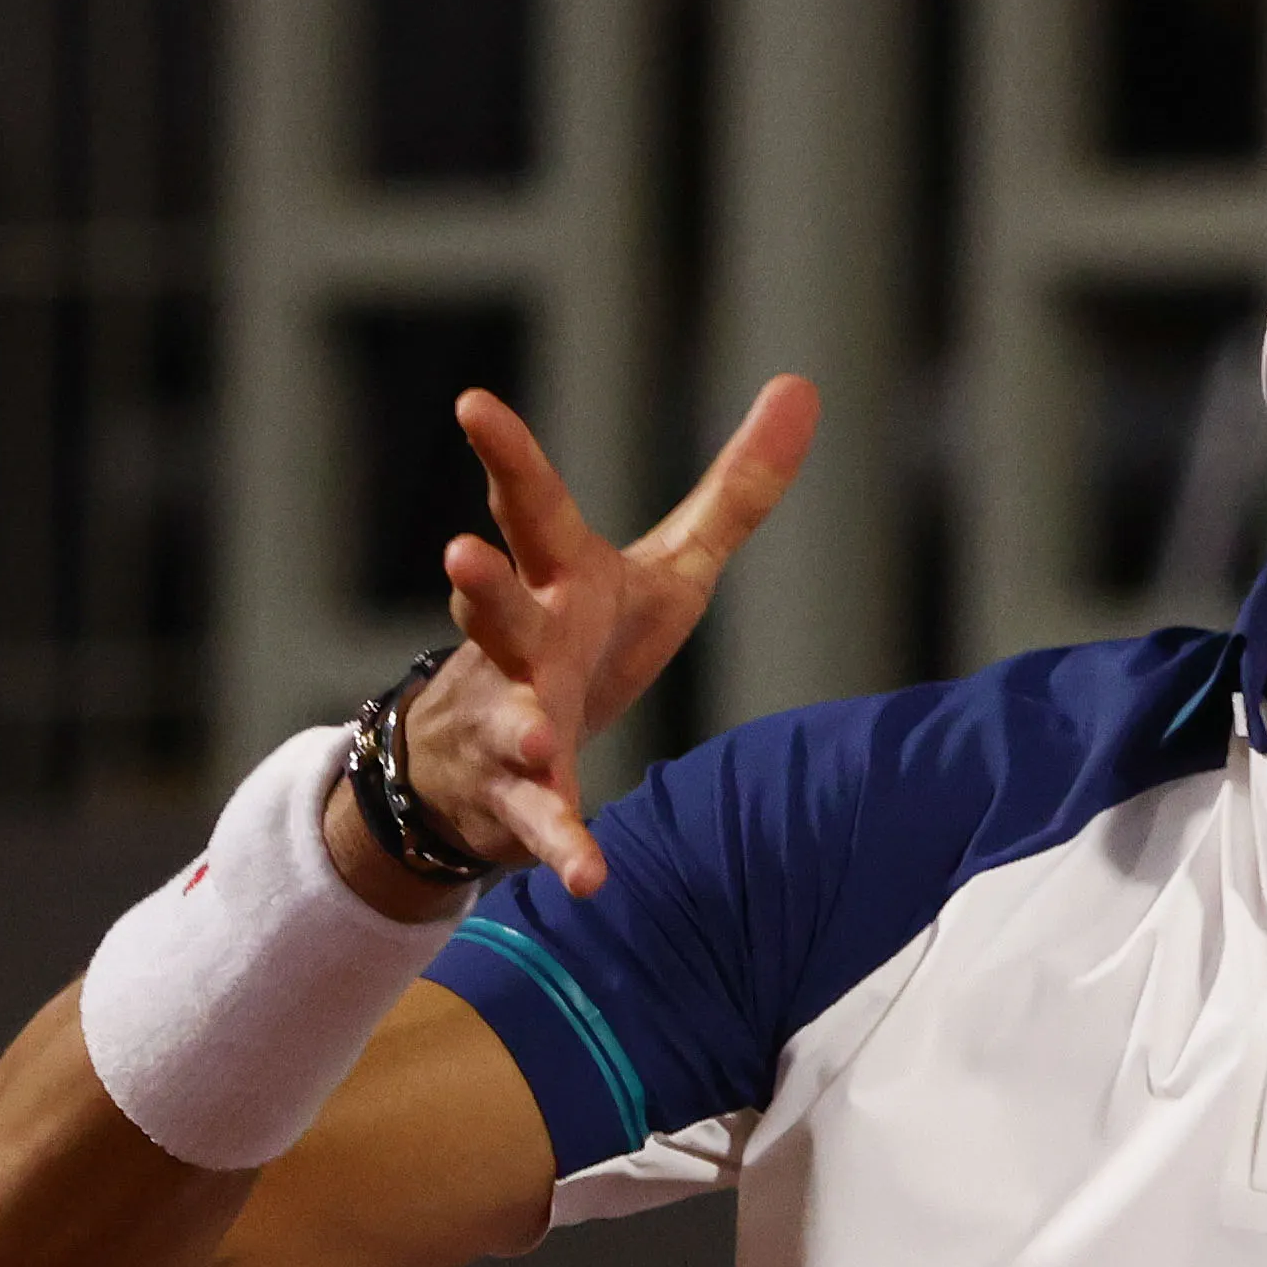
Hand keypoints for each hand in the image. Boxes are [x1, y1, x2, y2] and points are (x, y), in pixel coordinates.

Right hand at [374, 377, 817, 898]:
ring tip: (534, 737)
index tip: (473, 404)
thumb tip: (805, 387)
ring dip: (519, 727)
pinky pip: (542, 826)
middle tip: (461, 554)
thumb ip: (736, 490)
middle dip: (480, 585)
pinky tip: (592, 880)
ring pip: (508, 720)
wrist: (489, 756)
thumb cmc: (588, 640)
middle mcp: (521, 645)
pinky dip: (565, 850)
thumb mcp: (669, 565)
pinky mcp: (521, 798)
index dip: (505, 457)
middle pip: (496, 608)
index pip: (531, 509)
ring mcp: (510, 721)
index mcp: (557, 579)